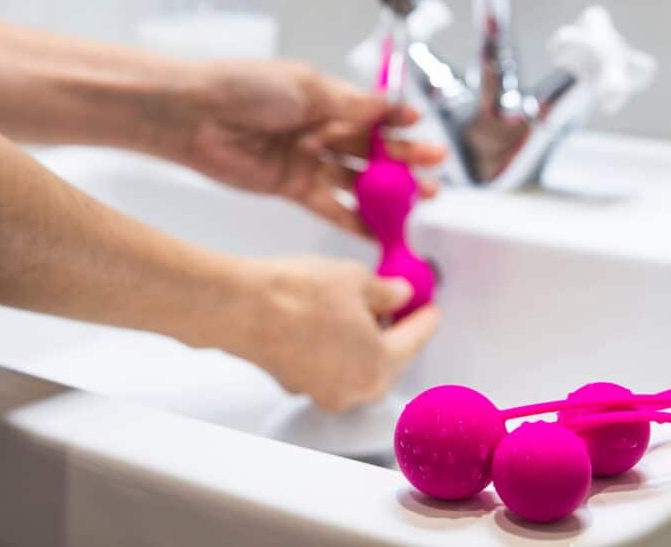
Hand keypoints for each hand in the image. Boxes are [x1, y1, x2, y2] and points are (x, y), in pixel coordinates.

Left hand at [158, 58, 445, 235]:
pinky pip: (330, 206)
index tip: (421, 131)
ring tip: (419, 200)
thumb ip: (350, 105)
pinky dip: (354, 219)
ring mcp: (308, 161)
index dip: (398, 124)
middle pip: (371, 150)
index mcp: (326, 99)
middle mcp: (320, 130)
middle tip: (434, 170)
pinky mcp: (292, 188)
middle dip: (403, 159)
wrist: (194, 115)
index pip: (372, 114)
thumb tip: (389, 106)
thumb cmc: (246, 88)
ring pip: (356, 180)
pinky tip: (379, 229)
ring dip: (387, 191)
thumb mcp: (305, 87)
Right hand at [223, 255, 439, 410]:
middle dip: (394, 333)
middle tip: (398, 307)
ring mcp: (320, 391)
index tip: (430, 309)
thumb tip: (397, 294)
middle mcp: (353, 390)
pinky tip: (329, 321)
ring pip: (355, 367)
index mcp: (378, 367)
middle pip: (387, 361)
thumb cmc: (295, 296)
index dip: (425, 319)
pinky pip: (327, 367)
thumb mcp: (355, 279)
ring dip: (363, 342)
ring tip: (359, 308)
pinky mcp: (293, 383)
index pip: (415, 340)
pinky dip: (335, 347)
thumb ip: (385, 292)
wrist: (241, 306)